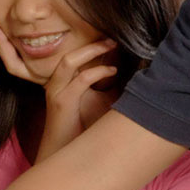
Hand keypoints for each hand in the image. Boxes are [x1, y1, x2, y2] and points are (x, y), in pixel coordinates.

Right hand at [0, 21, 115, 156]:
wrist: (61, 153)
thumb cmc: (80, 130)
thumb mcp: (97, 103)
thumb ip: (108, 87)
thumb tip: (133, 74)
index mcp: (61, 82)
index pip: (73, 56)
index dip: (90, 46)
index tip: (111, 39)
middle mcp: (56, 83)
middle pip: (68, 53)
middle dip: (90, 43)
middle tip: (112, 36)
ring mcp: (57, 92)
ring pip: (70, 61)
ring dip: (91, 50)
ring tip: (110, 44)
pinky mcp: (62, 102)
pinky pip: (80, 80)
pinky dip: (97, 72)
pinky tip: (112, 71)